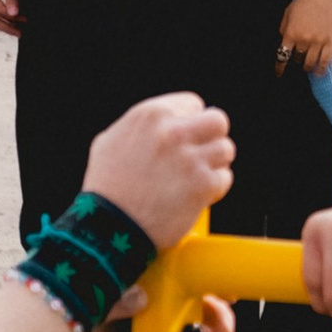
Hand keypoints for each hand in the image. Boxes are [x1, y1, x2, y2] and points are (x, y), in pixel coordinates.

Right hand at [82, 90, 235, 246]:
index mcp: (152, 115)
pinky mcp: (202, 185)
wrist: (106, 228)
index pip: (193, 104)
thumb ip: (139, 127)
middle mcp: (173, 132)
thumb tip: (162, 123)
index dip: (190, 122)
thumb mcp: (109, 141)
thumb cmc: (106, 188)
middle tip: (202, 153)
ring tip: (197, 176)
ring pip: (225, 149)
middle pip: (217, 121)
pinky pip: (224, 178)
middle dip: (212, 137)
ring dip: (215, 164)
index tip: (185, 139)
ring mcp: (190, 158)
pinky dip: (215, 188)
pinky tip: (197, 195)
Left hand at [275, 0, 331, 75]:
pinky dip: (321, 68)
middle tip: (299, 61)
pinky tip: (320, 71)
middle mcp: (304, 40)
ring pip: (311, 63)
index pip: (282, 55)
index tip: (279, 73)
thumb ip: (284, 25)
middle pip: (298, 60)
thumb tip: (283, 37)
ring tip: (309, 68)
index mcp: (292, 32)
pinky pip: (326, 61)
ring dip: (309, 67)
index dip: (280, 67)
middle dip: (298, 61)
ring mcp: (319, 43)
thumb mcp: (290, 9)